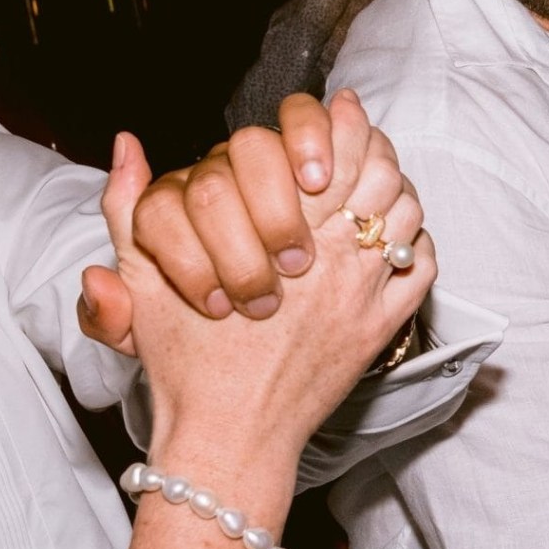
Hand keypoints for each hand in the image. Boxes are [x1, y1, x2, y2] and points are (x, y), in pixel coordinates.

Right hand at [82, 128, 433, 500]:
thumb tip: (127, 144)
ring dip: (394, 190)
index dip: (338, 122)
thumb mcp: (140, 279)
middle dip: (373, 147)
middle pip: (377, 172)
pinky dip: (414, 244)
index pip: (328, 149)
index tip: (339, 110)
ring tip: (377, 183)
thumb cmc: (184, 362)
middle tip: (363, 139)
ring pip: (404, 215)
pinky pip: (420, 267)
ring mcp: (362, 292)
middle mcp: (329, 255)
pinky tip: (393, 239)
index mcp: (275, 232)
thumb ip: (129, 205)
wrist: (227, 437)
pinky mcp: (382, 329)